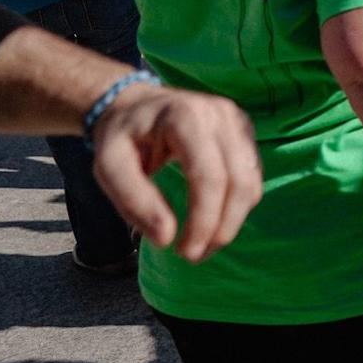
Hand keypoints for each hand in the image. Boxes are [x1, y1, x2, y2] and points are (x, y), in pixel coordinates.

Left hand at [91, 83, 263, 263]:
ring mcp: (237, 120)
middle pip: (238, 181)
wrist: (138, 106)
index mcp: (185, 116)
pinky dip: (237, 207)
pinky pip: (252, 177)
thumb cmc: (123, 138)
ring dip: (232, 222)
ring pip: (251, 182)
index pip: (208, 176)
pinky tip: (213, 221)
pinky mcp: (244, 132)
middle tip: (195, 256)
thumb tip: (167, 238)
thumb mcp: (109, 167)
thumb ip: (134, 201)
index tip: (184, 253)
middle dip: (222, 227)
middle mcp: (220, 114)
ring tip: (204, 245)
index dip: (203, 220)